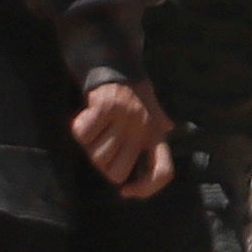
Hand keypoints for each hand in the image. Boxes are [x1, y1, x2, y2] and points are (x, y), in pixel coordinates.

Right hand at [69, 74, 174, 197]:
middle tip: (103, 143)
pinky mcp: (106, 106)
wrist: (115, 60)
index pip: (163, 172)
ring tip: (97, 126)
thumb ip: (160, 119)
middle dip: (104, 164)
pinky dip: (80, 129)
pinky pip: (84, 136)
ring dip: (90, 146)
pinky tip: (87, 117)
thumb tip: (170, 126)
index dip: (146, 189)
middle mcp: (144, 127)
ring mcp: (125, 117)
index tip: (126, 191)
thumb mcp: (152, 105)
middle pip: (115, 173)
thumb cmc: (132, 89)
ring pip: (97, 157)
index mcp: (156, 133)